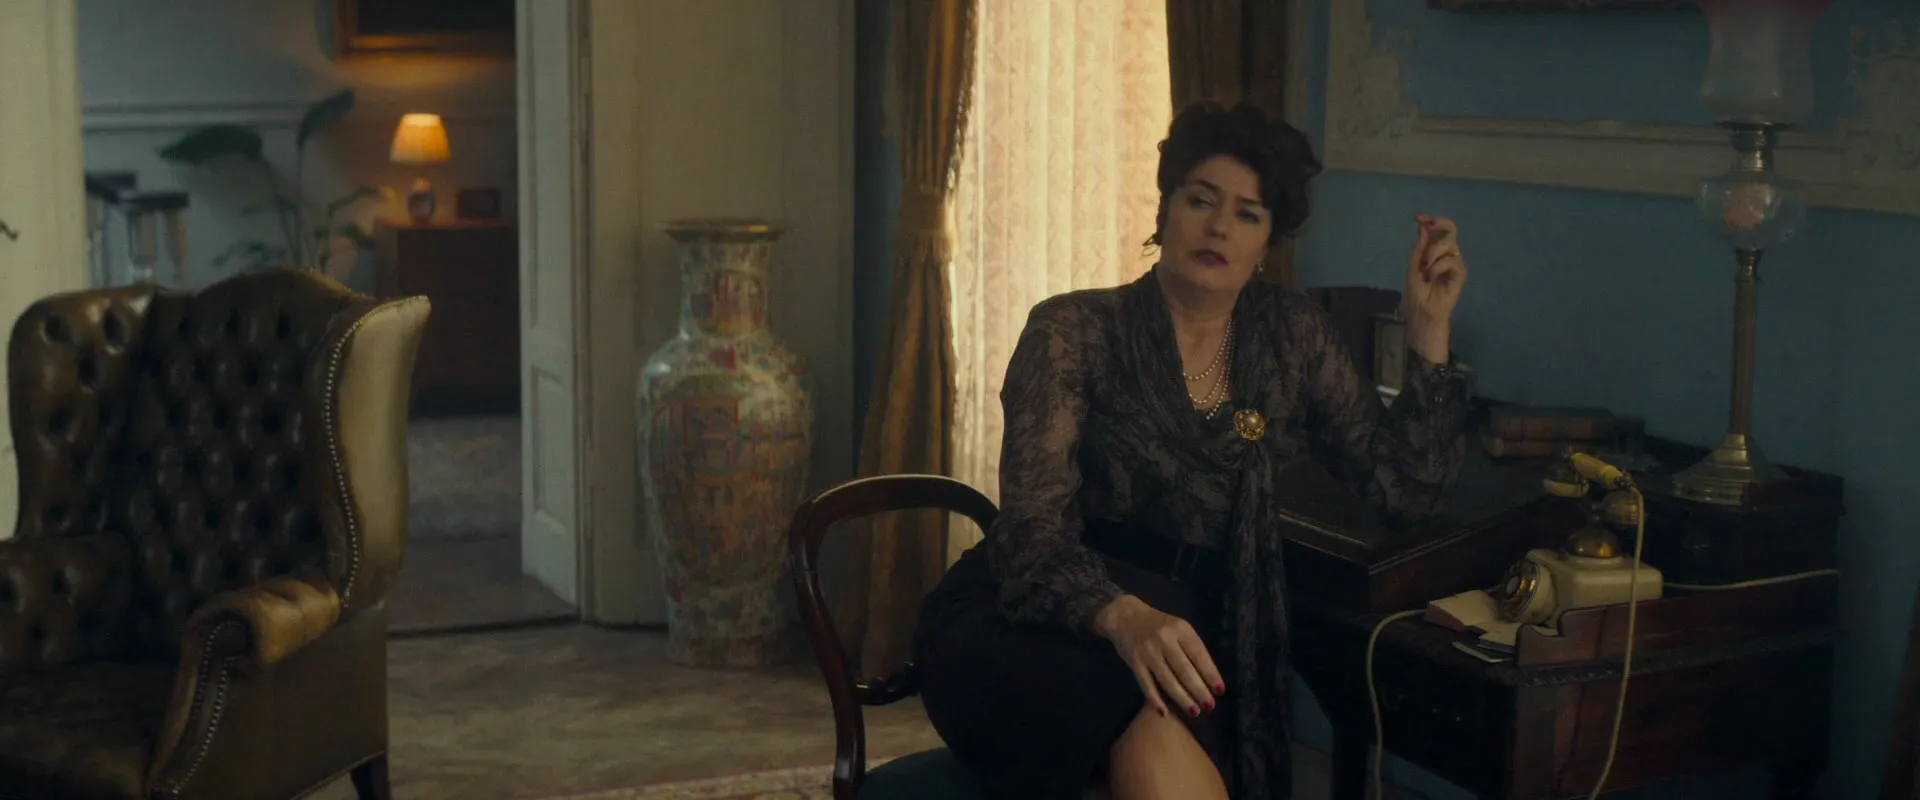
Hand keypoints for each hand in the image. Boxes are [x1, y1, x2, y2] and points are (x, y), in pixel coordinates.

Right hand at [1091, 595, 1223, 718]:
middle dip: (1199, 690)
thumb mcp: (1178, 627)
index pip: (1199, 655)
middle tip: (1209, 706)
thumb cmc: (1158, 625)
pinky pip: (1146, 684)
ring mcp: (1148, 651)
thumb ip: (1191, 647)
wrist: (1125, 615)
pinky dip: (1155, 699)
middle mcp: (1165, 639)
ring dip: (1182, 698)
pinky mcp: (1134, 661)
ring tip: (1194, 711)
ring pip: (1167, 680)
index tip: (1220, 690)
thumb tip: (1208, 677)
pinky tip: (1164, 712)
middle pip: (1184, 670)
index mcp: (1180, 629)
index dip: (1210, 674)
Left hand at [1405, 213, 1467, 362]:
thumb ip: (1418, 248)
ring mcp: (1454, 263)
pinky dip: (1438, 267)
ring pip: (1449, 244)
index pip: (1436, 232)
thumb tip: (1422, 228)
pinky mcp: (1460, 274)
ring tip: (1425, 269)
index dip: (1429, 221)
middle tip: (1427, 224)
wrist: (1422, 313)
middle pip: (1450, 230)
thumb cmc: (1416, 294)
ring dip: (1432, 253)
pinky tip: (1432, 278)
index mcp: (1432, 252)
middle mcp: (1445, 255)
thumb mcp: (1412, 268)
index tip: (1418, 216)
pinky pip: (1451, 260)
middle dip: (1438, 224)